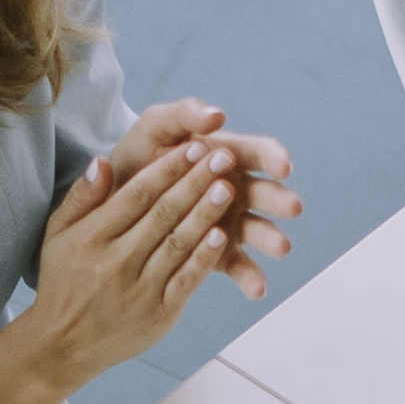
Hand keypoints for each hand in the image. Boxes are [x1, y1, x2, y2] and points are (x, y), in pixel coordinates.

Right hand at [0, 113, 245, 403]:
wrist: (63, 344)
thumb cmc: (64, 282)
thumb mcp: (57, 235)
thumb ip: (80, 198)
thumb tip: (102, 161)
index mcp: (91, 237)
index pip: (135, 195)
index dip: (167, 168)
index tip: (193, 146)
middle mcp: (115, 261)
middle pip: (162, 214)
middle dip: (195, 182)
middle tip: (223, 156)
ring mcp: (138, 289)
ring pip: (178, 243)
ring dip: (206, 214)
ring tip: (229, 187)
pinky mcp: (158, 314)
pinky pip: (186, 281)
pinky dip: (205, 258)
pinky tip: (223, 236)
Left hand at [101, 98, 302, 293]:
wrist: (111, 199)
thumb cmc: (138, 156)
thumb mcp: (156, 127)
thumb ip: (185, 115)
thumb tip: (218, 115)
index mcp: (225, 155)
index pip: (257, 152)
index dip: (273, 157)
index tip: (283, 166)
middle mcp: (234, 189)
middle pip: (264, 193)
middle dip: (279, 199)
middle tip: (292, 207)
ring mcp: (228, 222)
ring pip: (257, 230)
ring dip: (270, 238)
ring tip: (280, 247)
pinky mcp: (216, 253)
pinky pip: (237, 265)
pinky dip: (249, 277)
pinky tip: (257, 288)